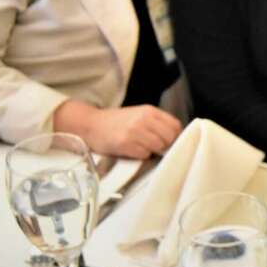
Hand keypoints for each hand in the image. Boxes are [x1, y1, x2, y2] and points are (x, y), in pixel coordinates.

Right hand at [54, 100, 182, 158]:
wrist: (91, 125)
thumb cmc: (116, 122)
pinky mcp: (125, 144)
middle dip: (164, 145)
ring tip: (141, 147)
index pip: (175, 125)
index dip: (174, 136)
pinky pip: (144, 154)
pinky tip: (132, 150)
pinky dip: (141, 155)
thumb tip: (174, 137)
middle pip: (169, 138)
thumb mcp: (138, 115)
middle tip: (154, 147)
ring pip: (158, 147)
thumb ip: (156, 123)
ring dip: (152, 151)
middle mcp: (144, 119)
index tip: (168, 141)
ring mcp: (135, 131)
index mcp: (149, 111)